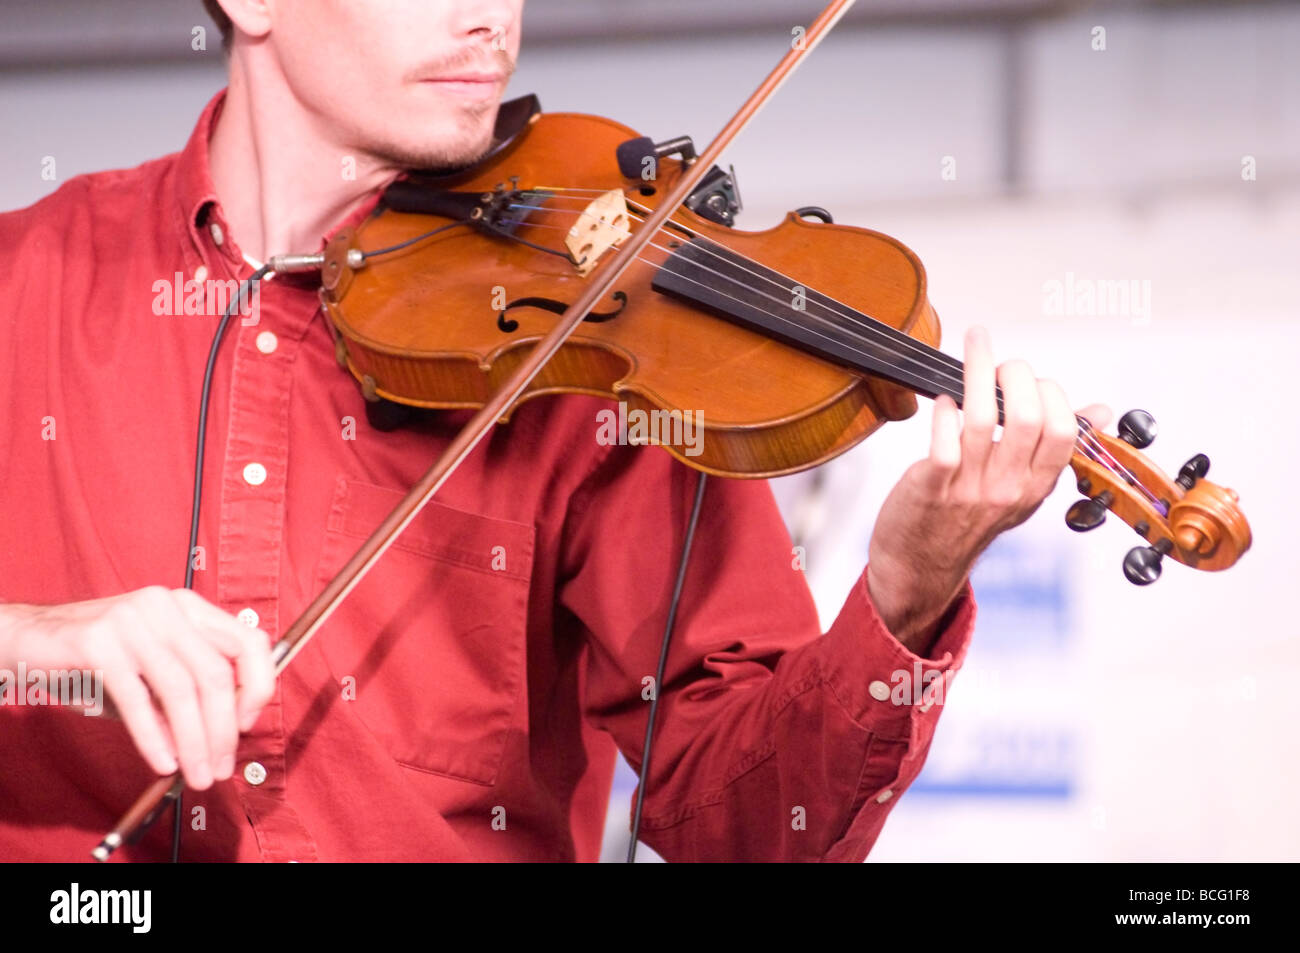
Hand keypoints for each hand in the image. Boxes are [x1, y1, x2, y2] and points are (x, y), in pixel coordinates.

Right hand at [0, 586, 275, 788]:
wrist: (26, 641)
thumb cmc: (96, 660)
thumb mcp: (152, 670)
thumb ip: (189, 692)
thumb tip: (224, 737)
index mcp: (189, 607)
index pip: (249, 641)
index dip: (259, 686)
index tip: (247, 726)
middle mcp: (167, 606)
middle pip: (217, 674)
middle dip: (223, 730)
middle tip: (221, 768)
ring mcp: (133, 620)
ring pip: (181, 690)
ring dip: (193, 741)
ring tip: (197, 774)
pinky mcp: (97, 641)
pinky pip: (137, 699)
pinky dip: (153, 737)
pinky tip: (163, 762)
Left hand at [866, 327, 1112, 651]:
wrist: (920, 567)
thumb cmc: (968, 518)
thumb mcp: (1022, 489)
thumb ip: (1055, 448)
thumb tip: (1099, 410)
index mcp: (1036, 485)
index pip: (1064, 431)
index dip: (1050, 393)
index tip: (1030, 378)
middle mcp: (1007, 488)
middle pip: (1026, 417)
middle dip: (1016, 375)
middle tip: (1001, 363)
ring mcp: (969, 488)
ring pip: (980, 419)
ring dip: (977, 373)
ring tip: (974, 349)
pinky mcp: (930, 487)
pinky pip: (942, 442)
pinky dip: (943, 412)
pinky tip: (942, 399)